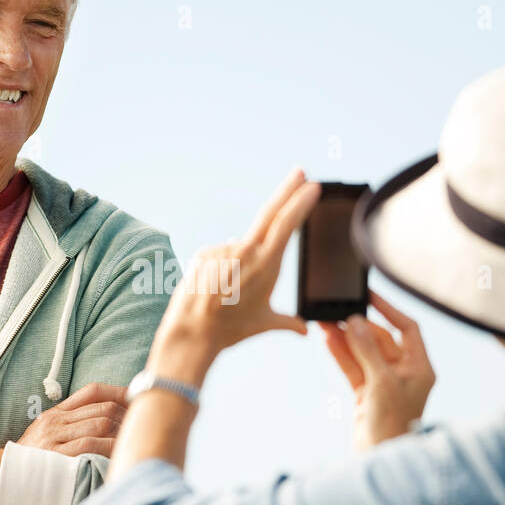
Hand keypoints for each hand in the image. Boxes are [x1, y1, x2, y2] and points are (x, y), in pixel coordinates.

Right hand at [17, 382, 127, 457]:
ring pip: (100, 423)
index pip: (92, 391)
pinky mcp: (56, 455)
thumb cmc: (31, 464)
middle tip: (138, 430)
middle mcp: (55, 421)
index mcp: (56, 413)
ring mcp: (54, 437)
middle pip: (102, 407)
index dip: (118, 392)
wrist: (1, 479)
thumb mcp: (47, 438)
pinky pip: (90, 444)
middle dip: (125, 418)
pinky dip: (108, 448)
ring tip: (129, 445)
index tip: (136, 399)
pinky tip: (117, 455)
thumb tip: (109, 425)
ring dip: (120, 434)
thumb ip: (72, 428)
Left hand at [156, 167, 320, 362]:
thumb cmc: (231, 329)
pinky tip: (214, 291)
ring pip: (239, 251)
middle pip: (271, 212)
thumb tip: (305, 330)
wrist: (192, 332)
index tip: (312, 186)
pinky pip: (219, 258)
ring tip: (229, 296)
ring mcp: (223, 250)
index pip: (287, 224)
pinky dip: (221, 271)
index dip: (300, 202)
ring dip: (240, 268)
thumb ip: (287, 323)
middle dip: (288, 190)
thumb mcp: (264, 324)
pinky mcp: (204, 253)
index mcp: (267, 264)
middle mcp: (246, 252)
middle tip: (301, 172)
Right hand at [319, 290, 435, 450]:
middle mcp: (404, 373)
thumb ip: (368, 350)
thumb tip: (355, 322)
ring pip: (362, 353)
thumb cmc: (392, 424)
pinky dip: (340, 354)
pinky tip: (327, 340)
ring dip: (345, 338)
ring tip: (325, 322)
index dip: (390, 310)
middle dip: (358, 326)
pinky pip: (352, 367)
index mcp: (420, 368)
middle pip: (380, 339)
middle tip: (337, 312)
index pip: (408, 328)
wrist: (380, 458)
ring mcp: (384, 383)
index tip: (369, 295)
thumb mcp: (382, 382)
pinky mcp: (366, 393)